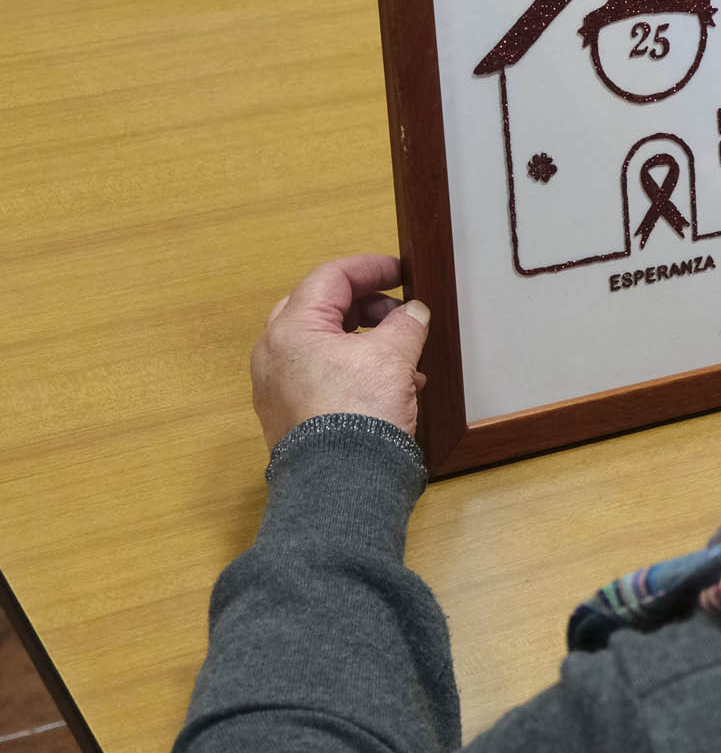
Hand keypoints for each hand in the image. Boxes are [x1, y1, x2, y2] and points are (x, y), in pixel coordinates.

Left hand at [250, 255, 430, 446]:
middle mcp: (274, 355)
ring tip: (405, 357)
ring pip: (323, 346)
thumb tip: (414, 313)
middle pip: (322, 310)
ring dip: (366, 343)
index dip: (371, 268)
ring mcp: (277, 387)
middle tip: (399, 315)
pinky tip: (391, 388)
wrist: (341, 484)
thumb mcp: (393, 358)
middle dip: (366, 308)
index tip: (401, 271)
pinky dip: (355, 371)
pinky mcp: (289, 415)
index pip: (330, 278)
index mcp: (291, 329)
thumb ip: (406, 326)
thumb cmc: (357, 416)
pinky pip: (322, 377)